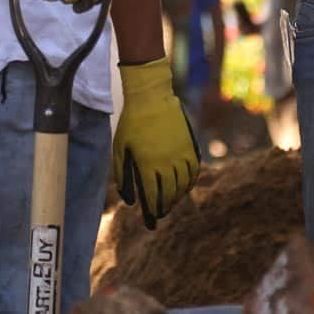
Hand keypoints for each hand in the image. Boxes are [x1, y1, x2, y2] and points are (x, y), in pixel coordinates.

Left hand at [112, 58, 198, 228]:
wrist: (151, 98)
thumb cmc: (131, 123)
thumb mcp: (119, 149)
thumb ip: (122, 175)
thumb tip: (129, 200)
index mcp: (147, 165)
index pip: (153, 196)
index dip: (153, 209)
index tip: (152, 217)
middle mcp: (166, 163)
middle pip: (170, 193)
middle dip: (166, 205)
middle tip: (162, 211)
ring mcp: (180, 154)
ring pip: (184, 184)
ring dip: (179, 195)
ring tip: (172, 200)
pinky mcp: (190, 145)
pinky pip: (194, 170)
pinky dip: (191, 181)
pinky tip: (185, 185)